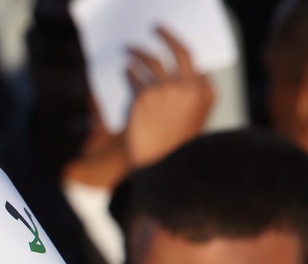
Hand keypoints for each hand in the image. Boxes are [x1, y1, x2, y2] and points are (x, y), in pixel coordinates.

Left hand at [124, 26, 213, 168]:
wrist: (160, 169)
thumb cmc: (174, 149)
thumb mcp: (190, 122)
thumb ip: (185, 98)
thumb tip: (168, 77)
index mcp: (206, 93)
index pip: (194, 64)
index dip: (180, 54)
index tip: (171, 46)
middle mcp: (189, 87)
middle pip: (179, 50)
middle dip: (166, 35)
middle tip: (156, 27)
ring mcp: (166, 90)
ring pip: (151, 60)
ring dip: (138, 50)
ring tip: (129, 48)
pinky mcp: (144, 97)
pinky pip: (134, 76)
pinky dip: (129, 70)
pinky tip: (125, 68)